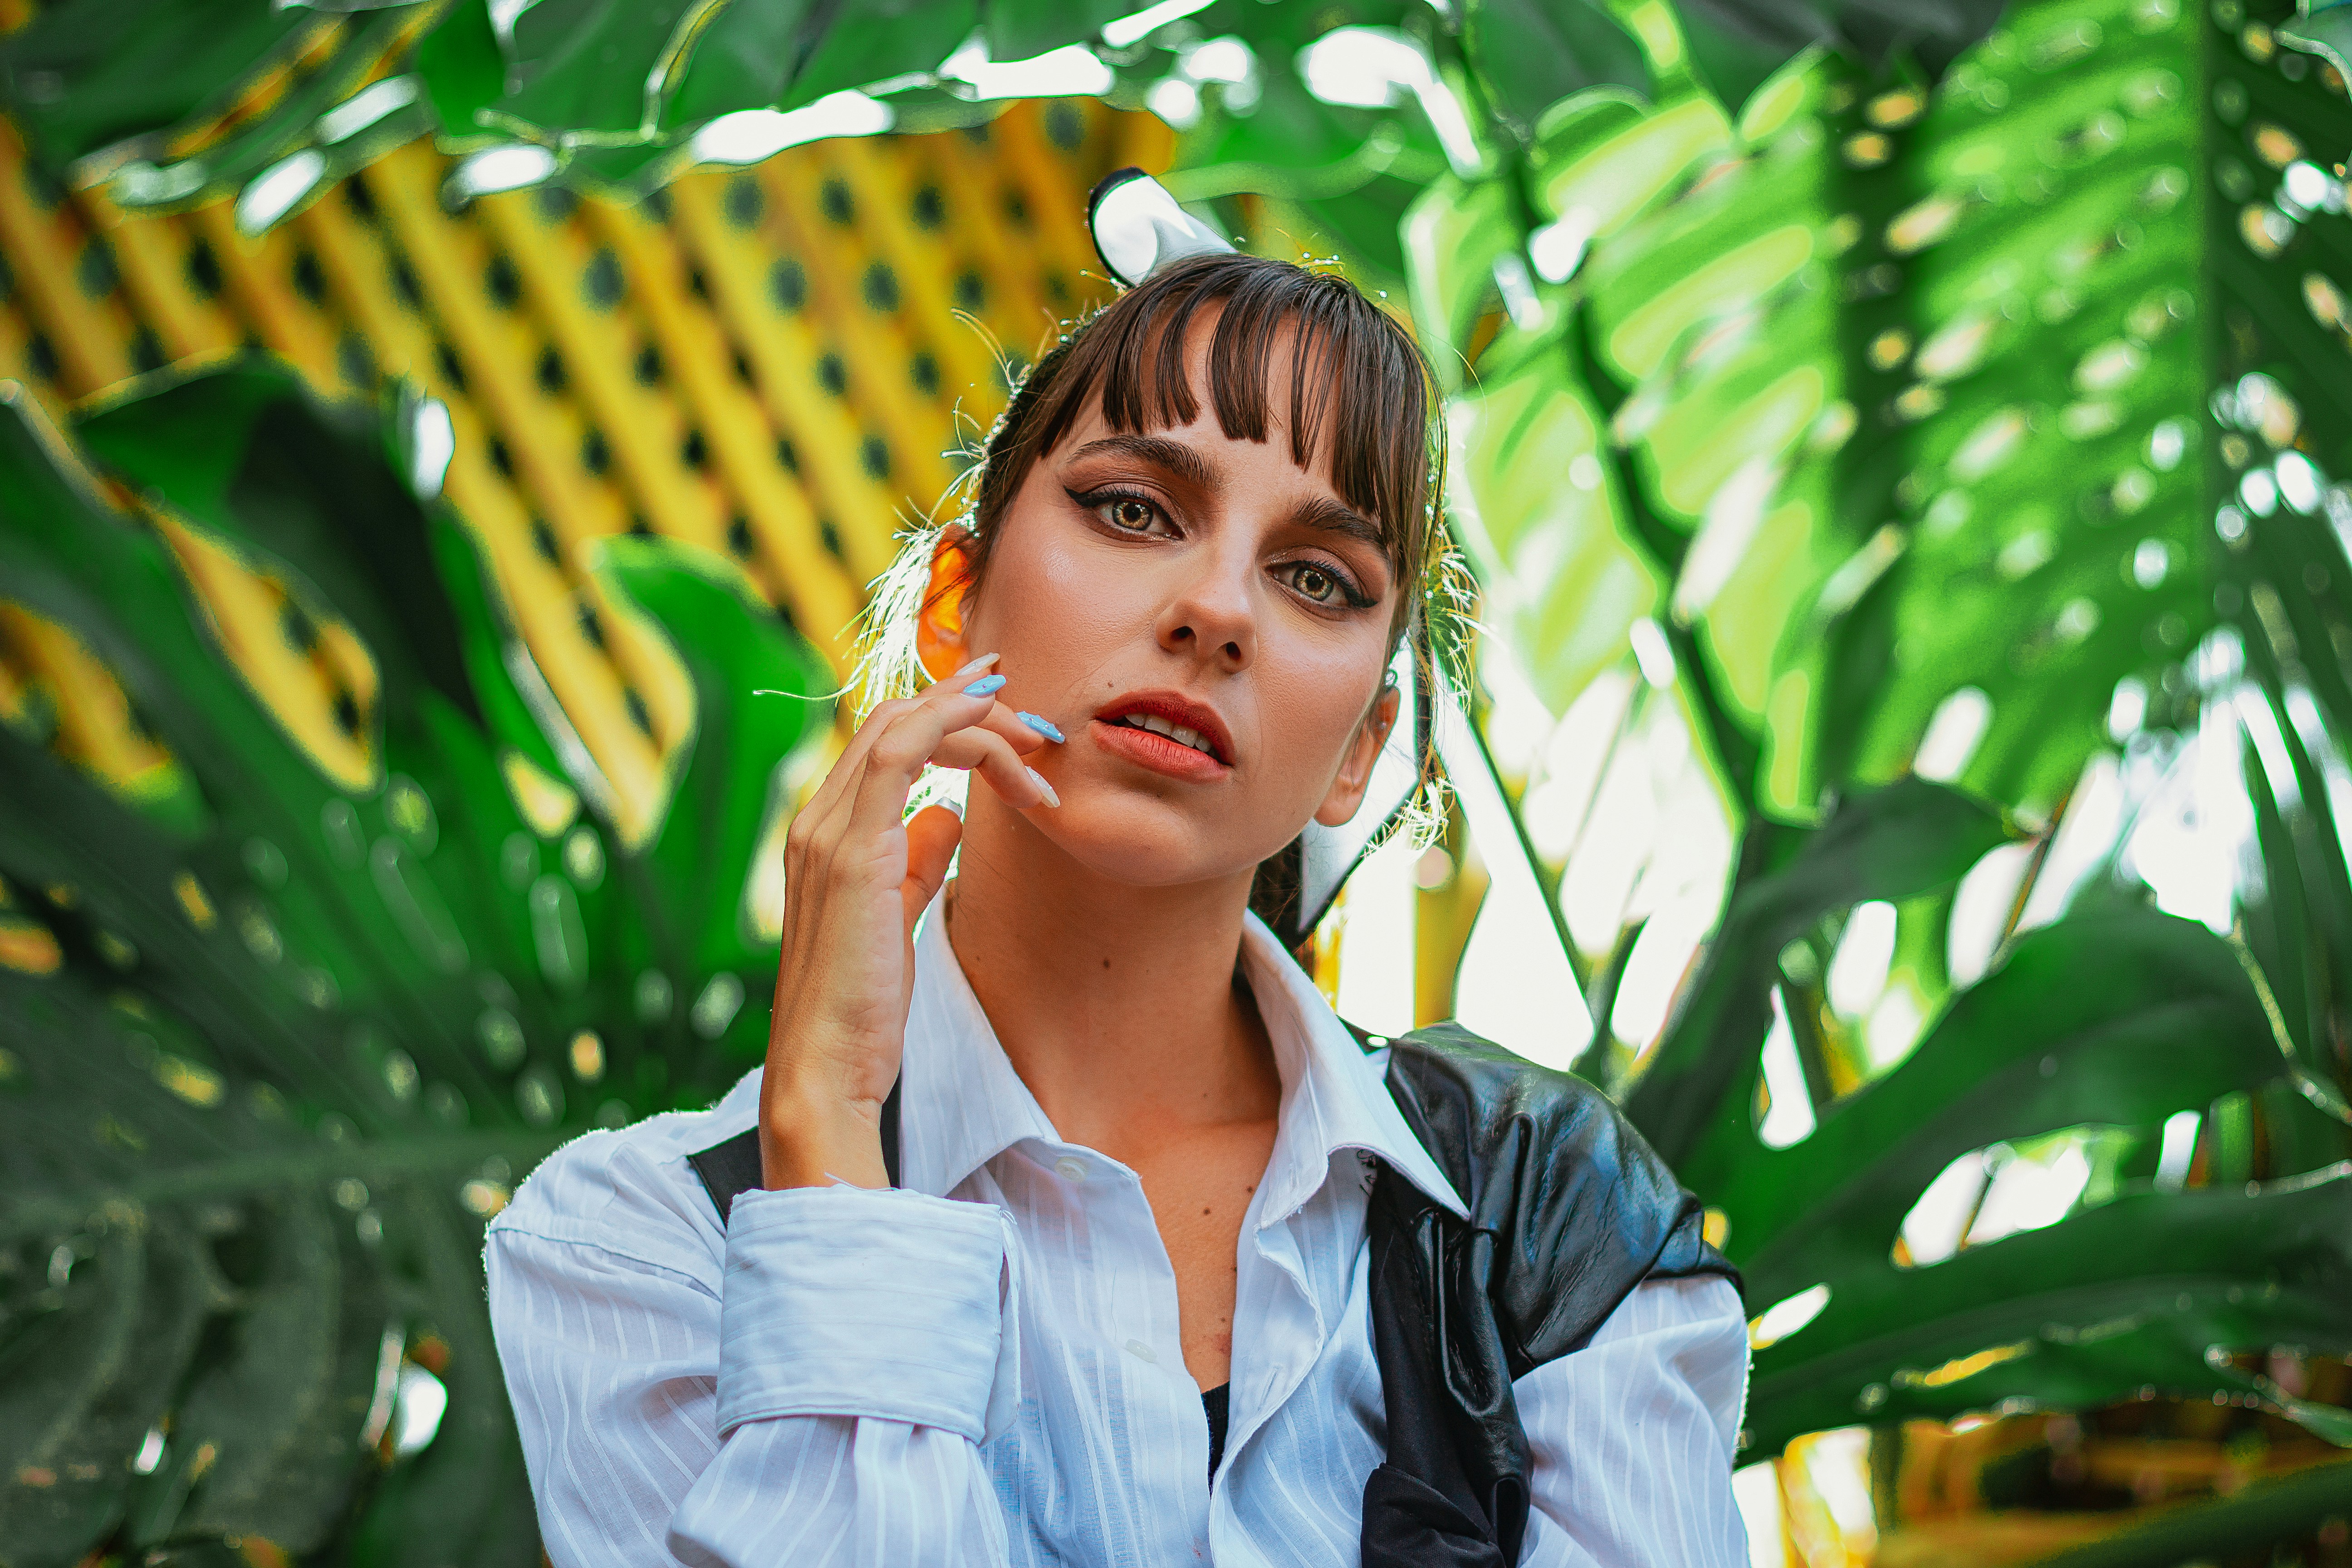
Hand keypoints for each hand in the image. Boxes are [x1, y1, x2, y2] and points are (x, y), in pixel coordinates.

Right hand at [760, 656, 1054, 1188]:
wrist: (826, 1069)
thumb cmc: (861, 1009)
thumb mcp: (897, 917)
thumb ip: (916, 861)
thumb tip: (947, 815)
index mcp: (824, 832)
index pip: (884, 739)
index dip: (944, 709)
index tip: (1005, 703)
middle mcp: (817, 820)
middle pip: (895, 718)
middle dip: (971, 704)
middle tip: (1038, 724)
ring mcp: (828, 833)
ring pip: (902, 725)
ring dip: (978, 718)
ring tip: (1037, 740)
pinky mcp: (852, 855)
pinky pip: (902, 755)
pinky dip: (954, 729)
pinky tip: (1003, 738)